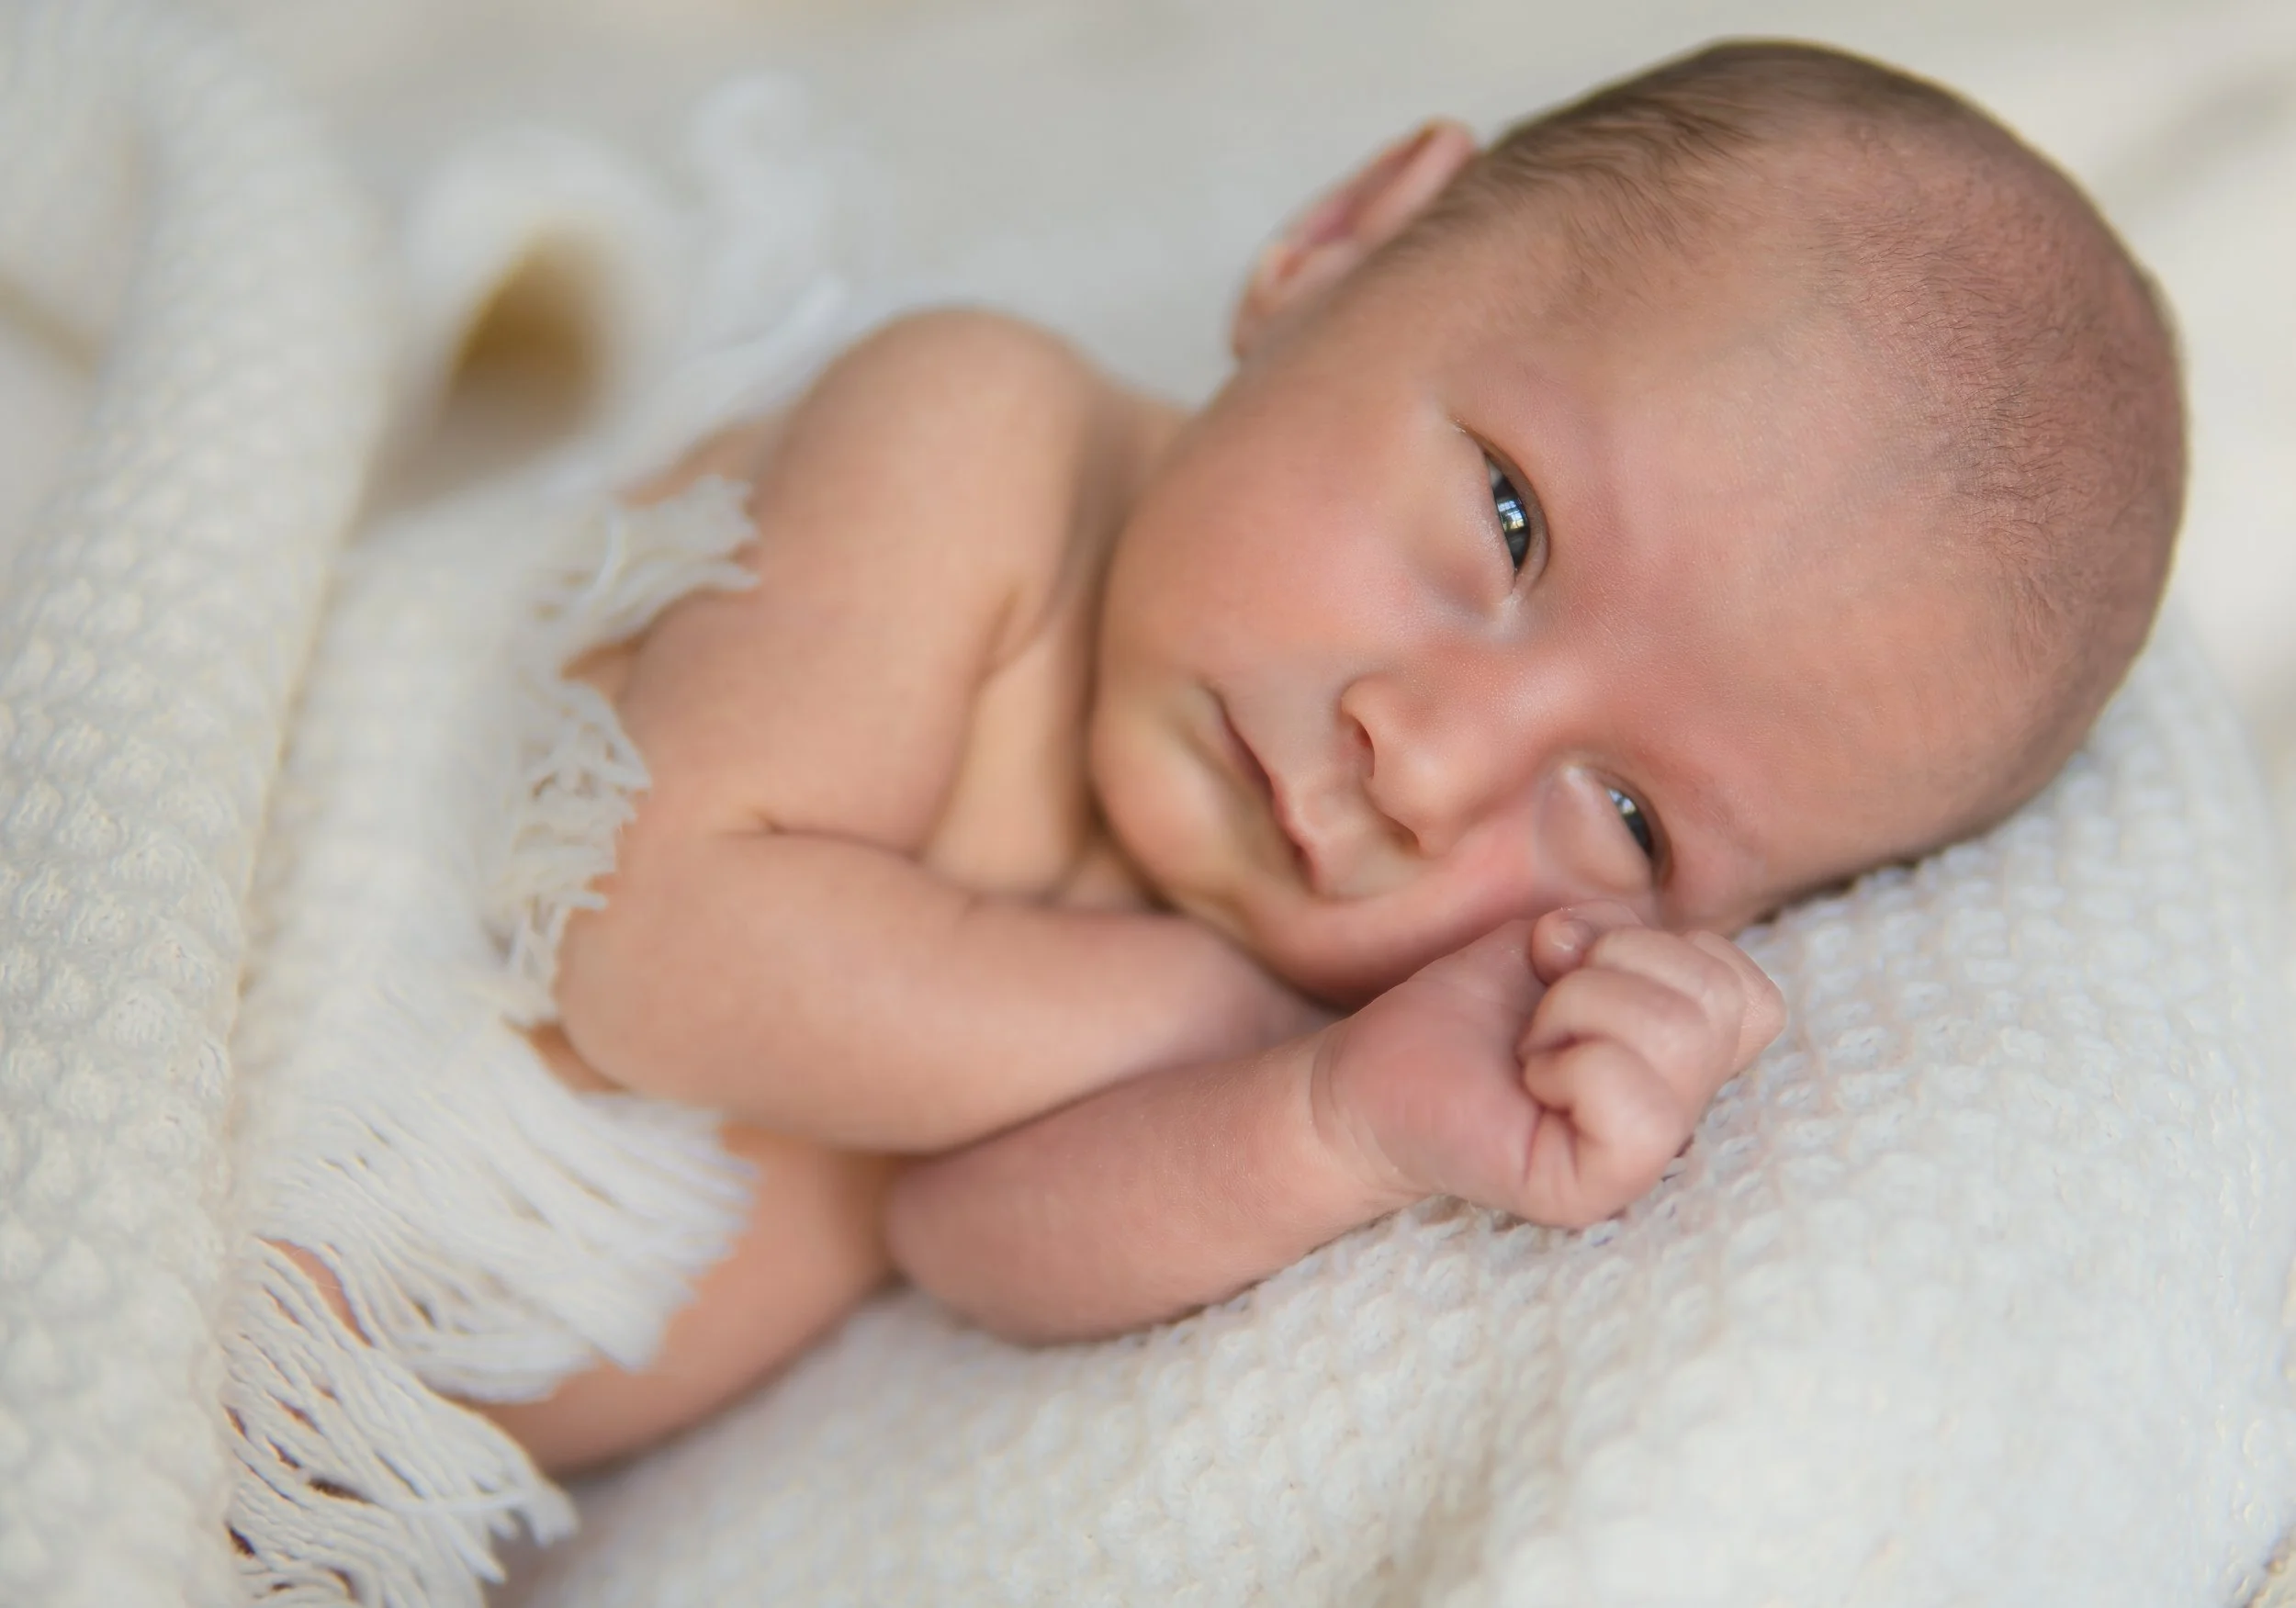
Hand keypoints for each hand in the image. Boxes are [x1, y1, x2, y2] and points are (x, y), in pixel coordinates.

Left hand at [1313, 902, 1784, 1227]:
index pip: (1752, 994)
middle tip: (1543, 1011)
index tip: (1572, 962)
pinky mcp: (1596, 1190)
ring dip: (1578, 1007)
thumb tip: (1660, 948)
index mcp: (1685, 1060)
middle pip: (1717, 1002)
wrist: (1373, 1073)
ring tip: (1532, 1044)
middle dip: (1607, 966)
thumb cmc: (1469, 1012)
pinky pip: (1639, 1106)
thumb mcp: (1565, 943)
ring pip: (1681, 1036)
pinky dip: (1571, 1063)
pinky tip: (1529, 1080)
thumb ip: (1635, 939)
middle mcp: (1681, 1114)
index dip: (1661, 947)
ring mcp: (1645, 1159)